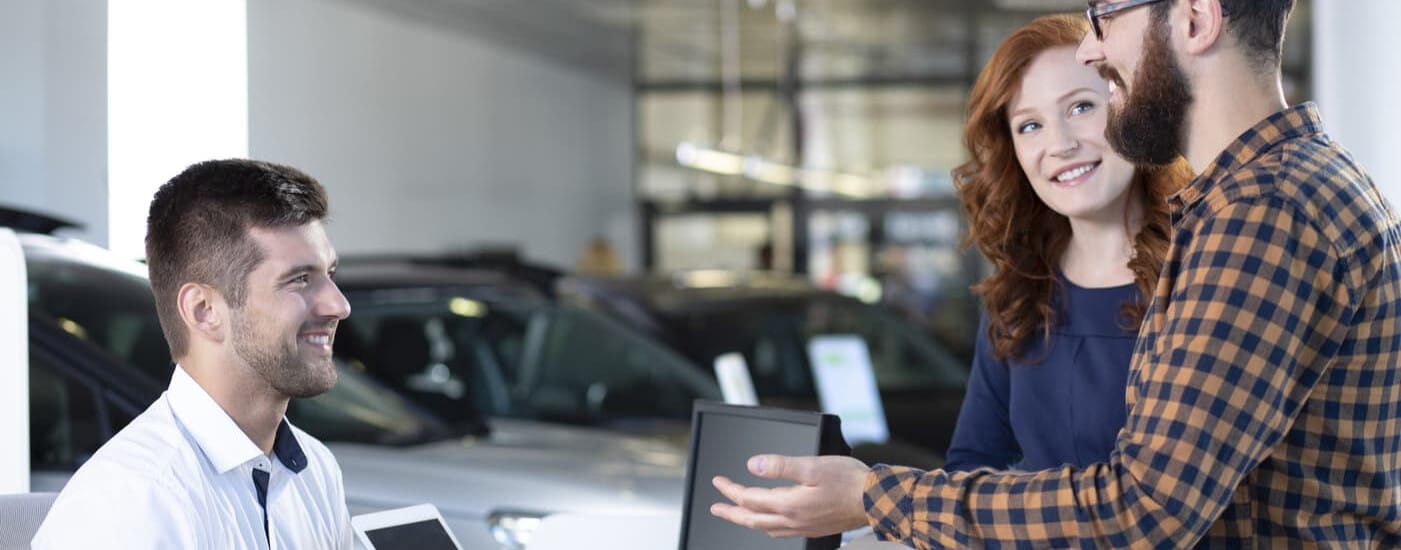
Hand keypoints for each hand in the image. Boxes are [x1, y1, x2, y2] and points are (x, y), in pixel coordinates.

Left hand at [709, 454, 871, 537]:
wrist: (875, 500)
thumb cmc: (849, 481)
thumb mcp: (811, 466)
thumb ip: (780, 466)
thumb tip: (753, 465)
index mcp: (789, 503)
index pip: (750, 498)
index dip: (730, 489)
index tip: (718, 482)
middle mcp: (793, 520)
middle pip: (752, 519)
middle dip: (730, 512)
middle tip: (715, 508)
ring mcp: (803, 527)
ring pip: (765, 528)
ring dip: (747, 521)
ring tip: (737, 515)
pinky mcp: (813, 528)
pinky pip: (781, 532)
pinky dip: (767, 526)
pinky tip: (769, 522)